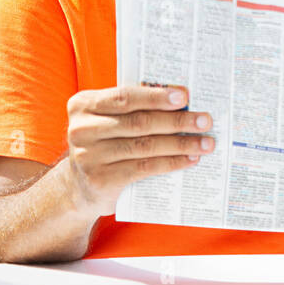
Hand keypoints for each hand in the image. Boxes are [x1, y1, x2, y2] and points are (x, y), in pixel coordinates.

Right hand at [64, 83, 213, 216]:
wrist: (78, 188)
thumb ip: (132, 109)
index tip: (185, 96)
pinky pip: (144, 168)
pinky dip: (171, 162)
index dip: (156, 96)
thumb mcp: (107, 122)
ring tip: (205, 143)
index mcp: (83, 105)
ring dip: (181, 144)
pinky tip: (189, 159)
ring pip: (145, 146)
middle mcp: (82, 129)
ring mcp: (89, 156)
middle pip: (139, 122)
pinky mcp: (101, 180)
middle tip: (204, 121)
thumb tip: (181, 101)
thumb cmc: (103, 145)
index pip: (125, 97)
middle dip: (177, 120)